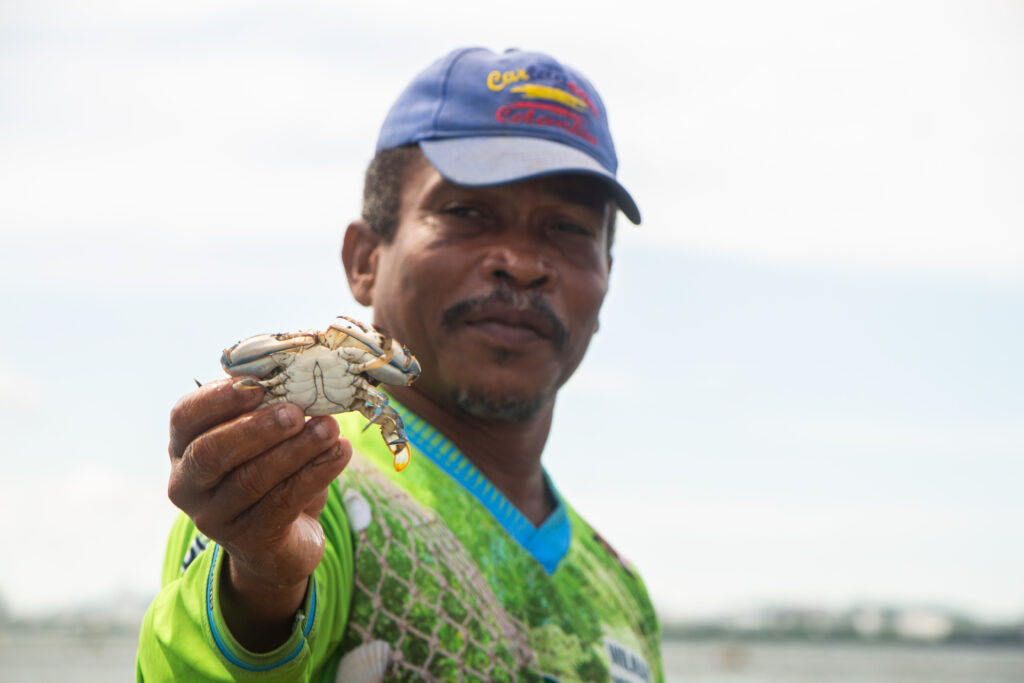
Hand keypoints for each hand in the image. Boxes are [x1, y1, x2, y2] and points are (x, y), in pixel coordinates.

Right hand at [167, 378, 350, 649]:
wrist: (281, 539)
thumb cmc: (268, 468)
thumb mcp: (260, 436)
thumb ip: (267, 405)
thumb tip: (299, 368)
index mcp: (183, 446)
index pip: (184, 417)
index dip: (218, 399)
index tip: (258, 386)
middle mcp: (187, 483)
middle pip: (211, 453)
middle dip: (256, 429)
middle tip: (296, 411)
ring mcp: (213, 516)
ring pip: (251, 480)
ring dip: (295, 450)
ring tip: (329, 429)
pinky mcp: (248, 539)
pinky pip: (282, 503)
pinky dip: (315, 474)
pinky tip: (340, 453)